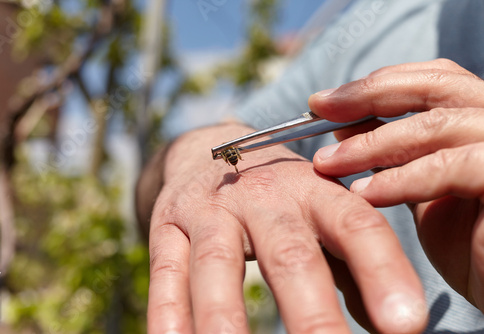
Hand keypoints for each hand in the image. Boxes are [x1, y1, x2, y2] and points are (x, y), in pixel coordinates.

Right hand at [146, 123, 426, 333]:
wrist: (208, 152)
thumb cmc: (276, 196)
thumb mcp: (318, 212)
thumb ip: (353, 261)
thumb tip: (390, 324)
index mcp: (313, 190)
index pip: (355, 224)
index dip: (383, 270)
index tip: (406, 325)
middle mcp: (262, 195)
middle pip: (288, 252)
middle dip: (311, 312)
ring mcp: (211, 209)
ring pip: (218, 262)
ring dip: (226, 316)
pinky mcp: (168, 222)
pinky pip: (166, 269)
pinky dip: (168, 312)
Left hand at [309, 58, 483, 311]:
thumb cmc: (471, 249)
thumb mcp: (422, 192)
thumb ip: (395, 156)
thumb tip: (347, 125)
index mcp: (480, 121)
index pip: (431, 81)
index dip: (375, 86)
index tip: (322, 102)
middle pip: (435, 85)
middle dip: (368, 96)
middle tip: (318, 110)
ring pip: (437, 125)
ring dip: (372, 144)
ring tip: (327, 164)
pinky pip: (453, 167)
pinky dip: (402, 179)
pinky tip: (365, 195)